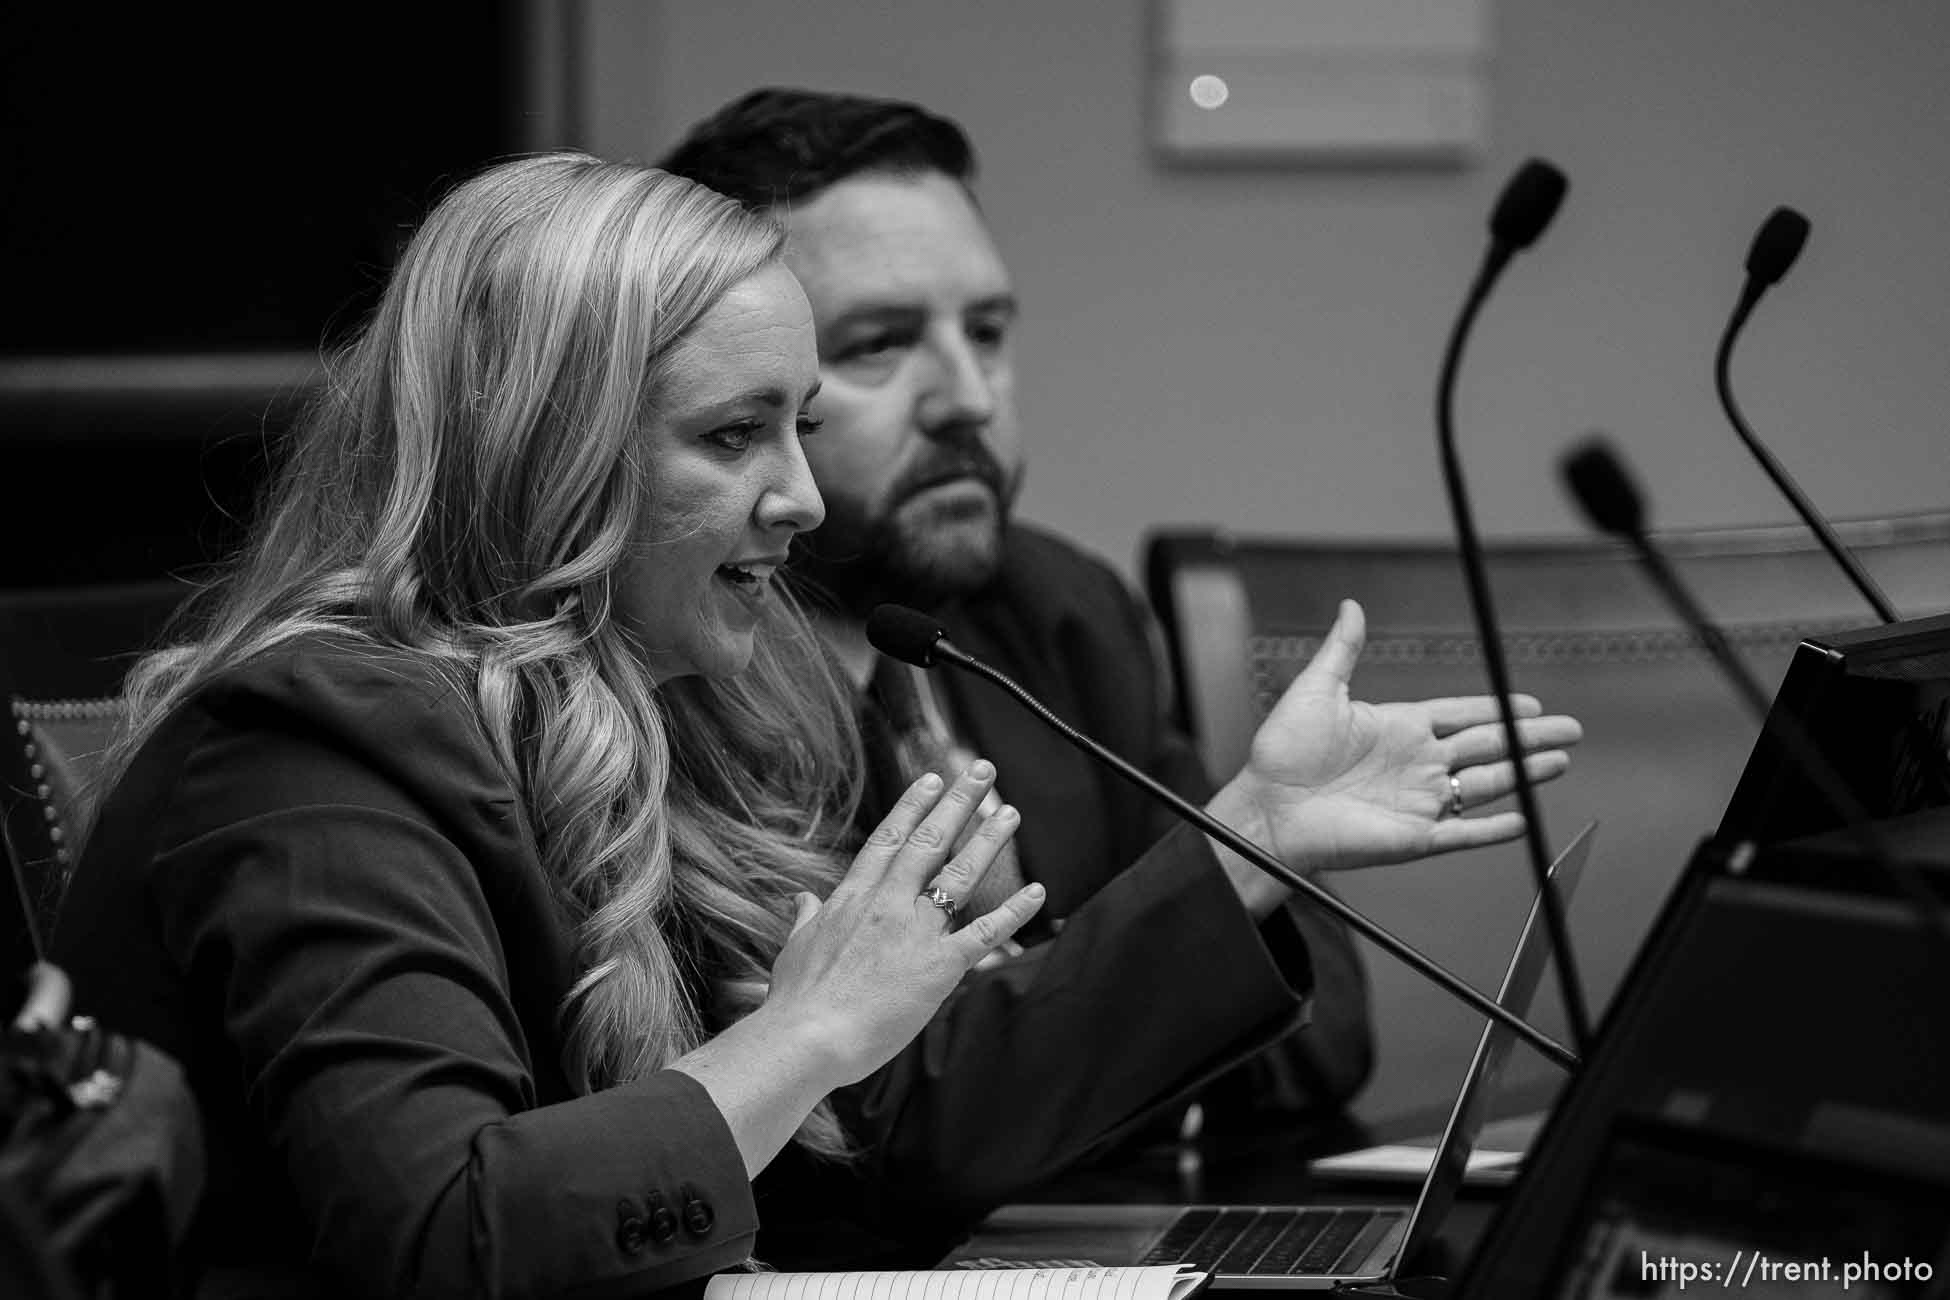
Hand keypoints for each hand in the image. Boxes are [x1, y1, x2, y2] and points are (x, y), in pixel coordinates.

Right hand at [763, 762, 1043, 1085]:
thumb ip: (805, 918)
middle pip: (929, 842)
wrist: (807, 1037)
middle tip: (981, 771)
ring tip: (1009, 812)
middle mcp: (888, 904)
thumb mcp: (794, 947)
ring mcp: (915, 931)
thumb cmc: (796, 1001)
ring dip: (987, 840)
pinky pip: (985, 933)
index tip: (932, 779)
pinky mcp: (939, 967)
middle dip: (958, 802)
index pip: (889, 839)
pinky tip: (1036, 891)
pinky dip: (1013, 912)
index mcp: (853, 897)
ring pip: (959, 875)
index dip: (913, 806)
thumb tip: (802, 899)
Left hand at [1219, 599, 1582, 877]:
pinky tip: (1520, 820)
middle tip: (1570, 730)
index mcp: (1398, 727)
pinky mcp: (1412, 837)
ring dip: (1523, 774)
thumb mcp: (1315, 690)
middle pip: (1487, 747)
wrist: (1266, 808)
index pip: (1461, 715)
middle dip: (1530, 738)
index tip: (1531, 705)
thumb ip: (1342, 650)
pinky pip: (1462, 832)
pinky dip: (1492, 829)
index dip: (1496, 710)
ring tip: (1559, 761)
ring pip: (1485, 784)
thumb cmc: (1281, 753)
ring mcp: (1417, 800)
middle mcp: (1414, 763)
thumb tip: (1351, 607)